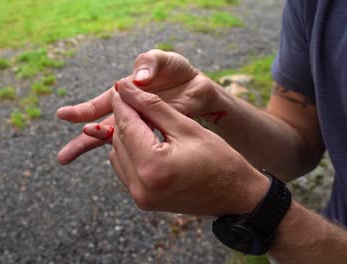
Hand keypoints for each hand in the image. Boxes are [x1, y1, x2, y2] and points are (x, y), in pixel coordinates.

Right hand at [56, 49, 225, 164]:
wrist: (197, 87)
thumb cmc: (174, 70)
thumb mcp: (161, 61)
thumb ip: (149, 63)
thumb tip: (139, 78)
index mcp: (121, 95)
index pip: (97, 106)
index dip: (81, 111)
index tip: (63, 115)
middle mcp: (125, 114)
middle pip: (100, 130)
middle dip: (81, 142)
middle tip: (62, 158)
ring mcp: (140, 128)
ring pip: (117, 144)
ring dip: (100, 155)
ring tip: (79, 167)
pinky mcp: (155, 136)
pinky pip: (141, 148)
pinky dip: (128, 156)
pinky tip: (121, 167)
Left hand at [103, 79, 268, 215]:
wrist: (235, 196)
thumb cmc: (219, 160)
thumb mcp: (186, 127)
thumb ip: (152, 106)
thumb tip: (125, 88)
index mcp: (153, 166)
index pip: (127, 125)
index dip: (122, 102)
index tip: (121, 85)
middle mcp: (140, 186)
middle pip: (119, 140)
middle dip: (124, 117)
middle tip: (132, 97)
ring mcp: (140, 197)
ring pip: (117, 154)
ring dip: (125, 134)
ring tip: (140, 117)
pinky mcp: (142, 200)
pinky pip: (125, 168)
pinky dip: (129, 151)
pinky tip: (143, 138)